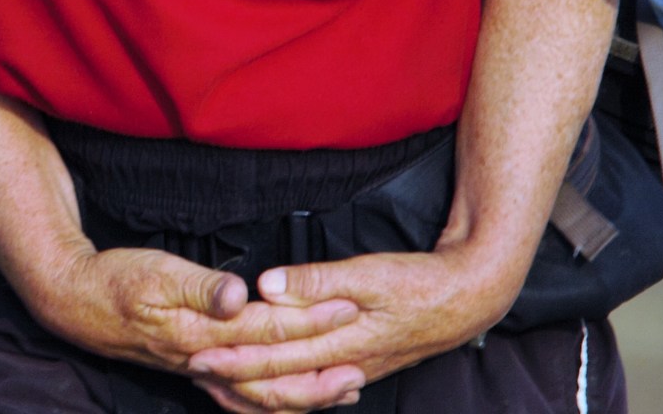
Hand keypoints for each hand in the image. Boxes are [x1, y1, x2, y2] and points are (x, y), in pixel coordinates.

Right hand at [20, 244, 360, 381]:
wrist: (76, 303)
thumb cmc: (116, 280)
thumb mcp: (156, 272)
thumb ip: (200, 287)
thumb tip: (240, 295)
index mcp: (201, 332)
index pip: (268, 328)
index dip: (309, 317)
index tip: (347, 305)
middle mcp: (206, 361)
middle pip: (273, 374)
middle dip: (321, 369)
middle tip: (364, 362)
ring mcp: (201, 372)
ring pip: (262, 395)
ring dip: (306, 395)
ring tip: (346, 390)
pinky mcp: (197, 373)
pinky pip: (243, 398)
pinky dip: (275, 402)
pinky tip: (296, 400)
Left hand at [183, 246, 519, 410]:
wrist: (469, 299)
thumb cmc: (422, 283)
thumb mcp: (371, 273)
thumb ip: (318, 280)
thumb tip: (269, 286)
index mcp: (341, 341)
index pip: (276, 355)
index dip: (234, 356)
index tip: (198, 352)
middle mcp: (344, 364)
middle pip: (279, 380)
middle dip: (234, 378)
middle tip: (193, 372)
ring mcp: (354, 368)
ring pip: (295, 389)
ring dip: (255, 388)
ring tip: (219, 384)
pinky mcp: (361, 364)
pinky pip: (314, 386)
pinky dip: (287, 389)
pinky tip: (271, 389)